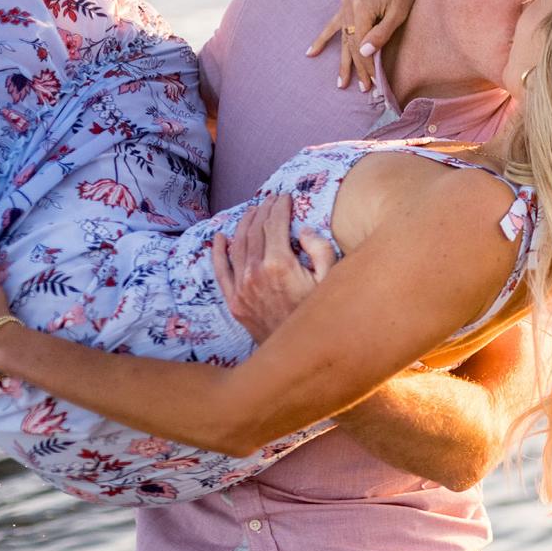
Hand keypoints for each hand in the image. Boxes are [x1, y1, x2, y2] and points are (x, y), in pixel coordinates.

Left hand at [210, 194, 337, 341]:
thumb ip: (320, 250)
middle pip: (255, 231)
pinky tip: (220, 237)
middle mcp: (256, 273)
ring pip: (237, 245)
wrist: (303, 353)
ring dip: (244, 224)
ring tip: (252, 211)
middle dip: (263, 210)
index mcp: (280, 264)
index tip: (285, 196)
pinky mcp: (235, 302)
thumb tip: (303, 231)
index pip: (274, 224)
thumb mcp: (332, 281)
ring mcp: (242, 288)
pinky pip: (221, 271)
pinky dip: (218, 252)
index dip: (280, 206)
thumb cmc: (322, 315)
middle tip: (270, 200)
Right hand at [305, 0, 419, 92]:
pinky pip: (333, 23)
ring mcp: (345, 1)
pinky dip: (324, 38)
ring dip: (342, 59)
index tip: (372, 83)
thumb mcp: (398, 12)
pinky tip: (311, 52)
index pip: (360, 45)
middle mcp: (348, 5)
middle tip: (362, 89)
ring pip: (342, 36)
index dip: (366, 66)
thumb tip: (364, 53)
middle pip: (350, 43)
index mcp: (361, 8)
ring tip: (340, 82)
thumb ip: (381, 33)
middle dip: (357, 67)